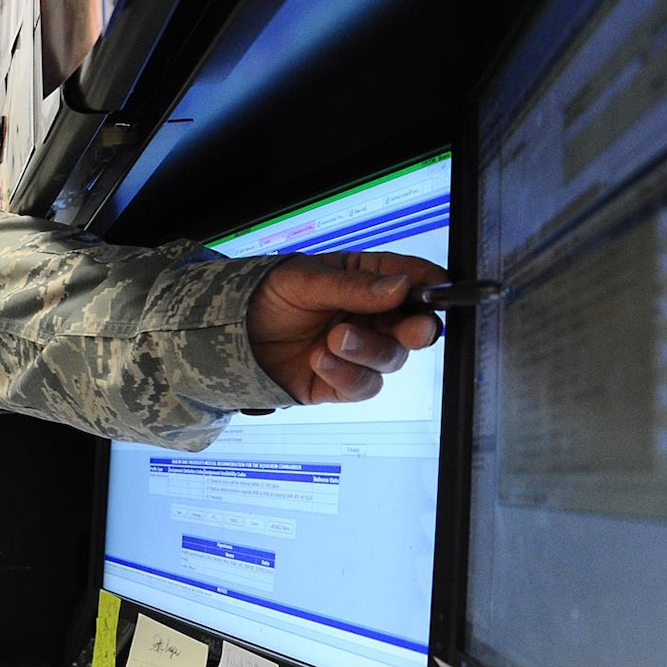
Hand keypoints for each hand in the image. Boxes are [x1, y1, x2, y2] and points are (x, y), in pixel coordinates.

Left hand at [246, 251, 445, 403]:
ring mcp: (360, 351)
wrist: (229, 335)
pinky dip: (346, 375)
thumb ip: (353, 287)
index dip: (430, 285)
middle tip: (412, 329)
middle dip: (416, 329)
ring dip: (369, 350)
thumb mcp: (305, 281)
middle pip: (414, 327)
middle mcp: (372, 317)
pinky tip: (320, 360)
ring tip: (334, 339)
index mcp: (369, 280)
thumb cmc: (268, 296)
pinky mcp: (342, 382)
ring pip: (390, 359)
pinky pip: (362, 386)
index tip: (438, 289)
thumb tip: (400, 287)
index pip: (413, 280)